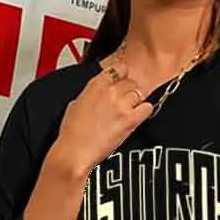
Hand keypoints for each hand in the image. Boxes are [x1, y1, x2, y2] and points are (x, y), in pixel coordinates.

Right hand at [50, 56, 153, 177]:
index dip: (123, 75)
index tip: (123, 81)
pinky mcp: (130, 120)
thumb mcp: (76, 104)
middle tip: (124, 103)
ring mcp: (121, 105)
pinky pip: (147, 108)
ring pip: (140, 94)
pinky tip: (136, 117)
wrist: (75, 152)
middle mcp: (110, 92)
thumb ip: (91, 94)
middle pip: (131, 82)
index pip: (119, 68)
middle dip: (130, 91)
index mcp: (96, 85)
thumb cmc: (72, 133)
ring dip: (136, 102)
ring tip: (128, 113)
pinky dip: (144, 111)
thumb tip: (99, 94)